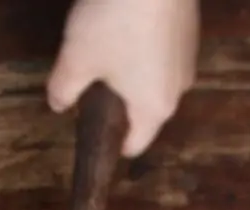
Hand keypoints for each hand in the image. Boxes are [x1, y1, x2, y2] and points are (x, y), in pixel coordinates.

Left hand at [48, 0, 198, 157]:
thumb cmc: (113, 22)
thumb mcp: (76, 60)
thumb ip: (64, 90)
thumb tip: (58, 106)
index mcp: (154, 108)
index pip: (135, 144)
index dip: (112, 146)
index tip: (94, 139)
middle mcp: (179, 88)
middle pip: (146, 112)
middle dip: (120, 108)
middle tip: (91, 92)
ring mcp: (189, 55)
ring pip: (156, 80)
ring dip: (134, 76)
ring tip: (106, 57)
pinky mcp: (191, 26)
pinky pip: (163, 53)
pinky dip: (145, 50)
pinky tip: (126, 30)